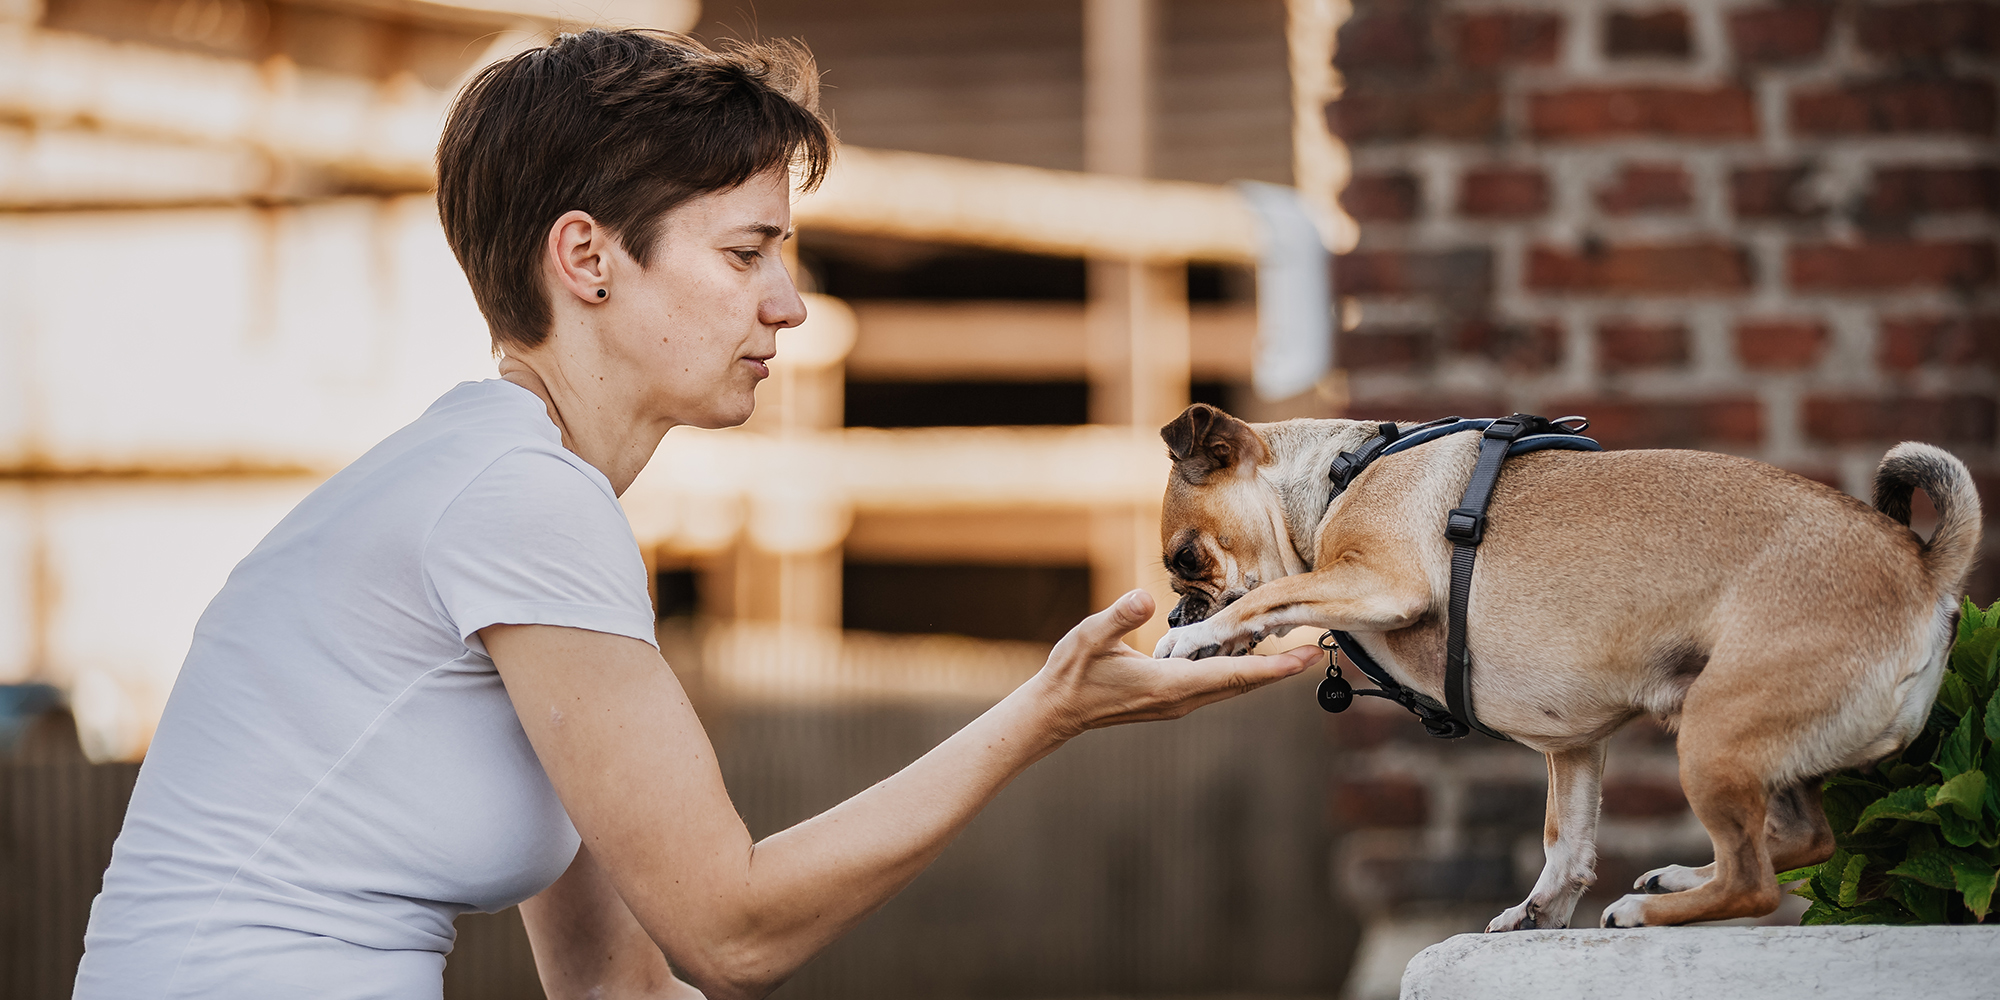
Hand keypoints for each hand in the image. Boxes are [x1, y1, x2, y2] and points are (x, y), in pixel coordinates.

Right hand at [1031, 589, 1318, 738]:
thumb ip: (1119, 617)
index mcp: (1170, 683)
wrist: (1055, 712)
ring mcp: (1177, 702)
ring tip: (1293, 654)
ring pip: (1231, 687)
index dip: (1272, 667)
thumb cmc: (1072, 673)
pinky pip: (1216, 686)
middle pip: (1242, 684)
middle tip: (1316, 651)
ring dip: (1262, 672)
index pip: (1233, 674)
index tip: (1304, 659)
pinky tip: (1248, 659)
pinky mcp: (1171, 700)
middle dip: (1280, 669)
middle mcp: (1181, 698)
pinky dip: (1239, 673)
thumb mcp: (1089, 637)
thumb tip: (1144, 598)